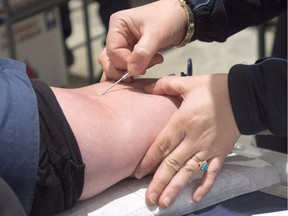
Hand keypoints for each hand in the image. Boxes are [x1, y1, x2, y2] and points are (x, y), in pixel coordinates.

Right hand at [98, 0, 186, 80]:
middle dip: (126, 68)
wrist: (181, 19)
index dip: (125, 62)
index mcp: (118, 25)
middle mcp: (117, 35)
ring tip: (150, 65)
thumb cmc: (168, 19)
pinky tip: (148, 67)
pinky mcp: (131, 53)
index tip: (142, 65)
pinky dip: (135, 71)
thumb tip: (132, 71)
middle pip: (109, 60)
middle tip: (144, 69)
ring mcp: (123, 45)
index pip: (112, 51)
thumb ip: (143, 53)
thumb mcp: (156, 34)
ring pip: (116, 66)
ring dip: (132, 70)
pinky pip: (126, 66)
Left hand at [133, 74, 240, 207]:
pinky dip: (205, 186)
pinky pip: (213, 172)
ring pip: (189, 171)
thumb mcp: (188, 83)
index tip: (137, 173)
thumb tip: (146, 87)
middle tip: (149, 199)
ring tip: (164, 203)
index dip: (148, 160)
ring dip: (176, 188)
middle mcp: (194, 138)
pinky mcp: (221, 152)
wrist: (244, 96)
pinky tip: (195, 198)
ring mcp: (209, 148)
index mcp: (183, 121)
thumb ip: (166, 85)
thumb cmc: (214, 89)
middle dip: (159, 182)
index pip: (162, 145)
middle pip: (173, 163)